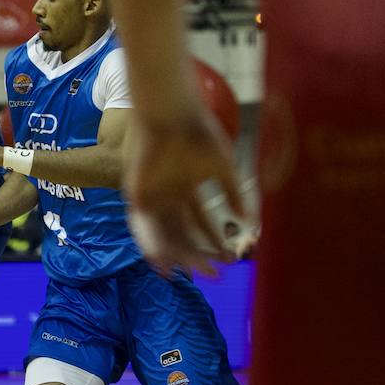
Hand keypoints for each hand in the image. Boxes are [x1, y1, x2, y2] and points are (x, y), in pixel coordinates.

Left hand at [125, 104, 246, 274]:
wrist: (172, 111)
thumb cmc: (198, 131)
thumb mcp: (223, 165)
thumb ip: (233, 192)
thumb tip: (248, 219)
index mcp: (185, 188)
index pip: (200, 223)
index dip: (214, 242)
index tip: (229, 259)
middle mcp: (167, 195)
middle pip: (181, 233)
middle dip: (199, 254)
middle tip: (216, 272)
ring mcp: (151, 194)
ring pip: (163, 233)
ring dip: (177, 254)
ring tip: (193, 273)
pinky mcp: (135, 192)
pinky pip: (141, 224)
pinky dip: (151, 243)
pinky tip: (162, 260)